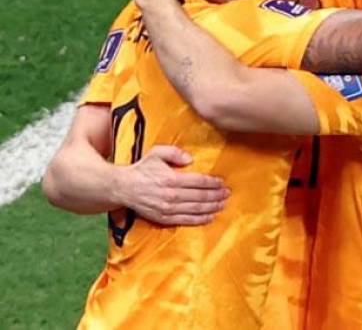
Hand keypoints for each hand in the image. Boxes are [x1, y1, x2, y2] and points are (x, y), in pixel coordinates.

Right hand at [115, 146, 229, 225]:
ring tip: (223, 205)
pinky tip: (210, 217)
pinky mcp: (163, 218)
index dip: (213, 183)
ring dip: (211, 208)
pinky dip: (199, 220)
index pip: (199, 182)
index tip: (223, 183)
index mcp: (171, 179)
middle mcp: (171, 195)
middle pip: (200, 197)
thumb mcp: (157, 153)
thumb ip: (175, 153)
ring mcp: (167, 209)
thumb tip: (191, 159)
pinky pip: (185, 220)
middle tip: (227, 194)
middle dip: (216, 196)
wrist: (123, 188)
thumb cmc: (142, 168)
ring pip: (195, 209)